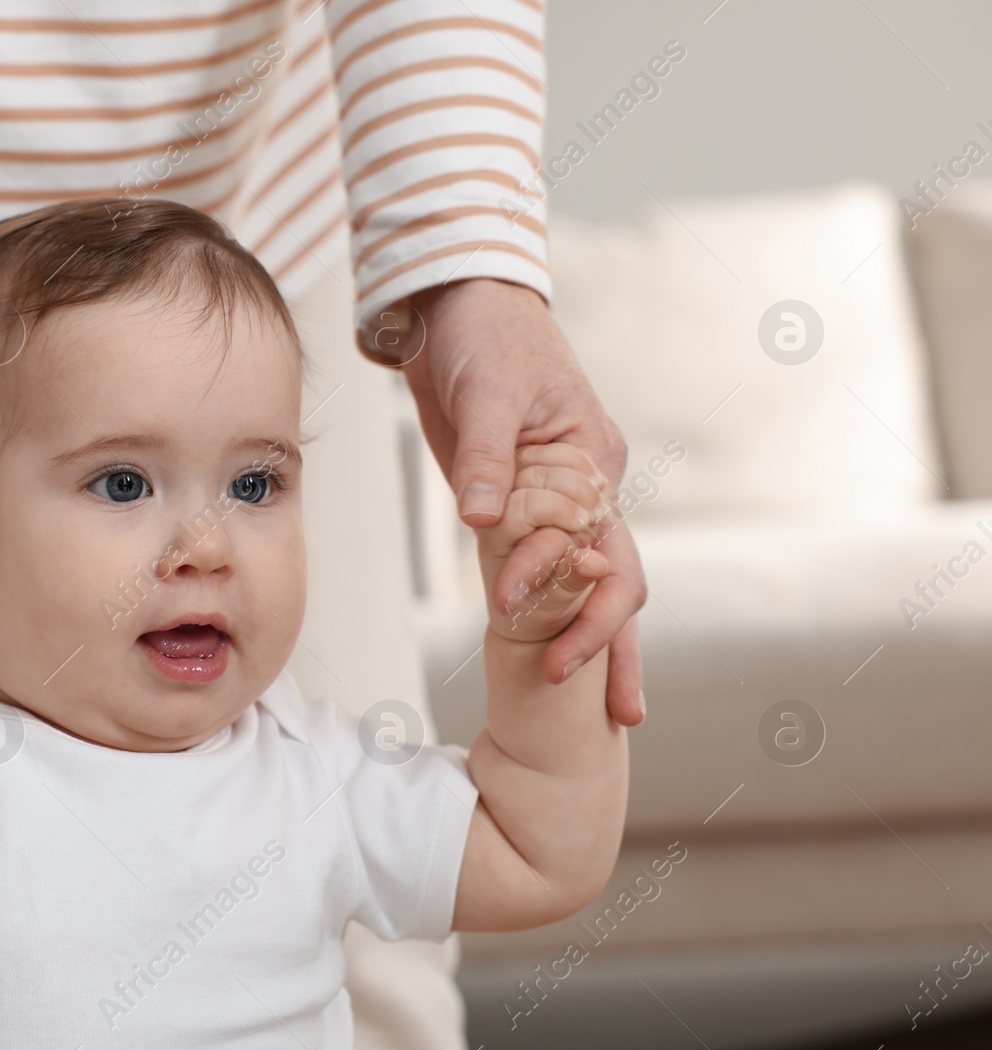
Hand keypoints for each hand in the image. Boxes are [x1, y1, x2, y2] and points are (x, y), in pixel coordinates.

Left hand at [401, 278, 645, 725]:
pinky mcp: (525, 504)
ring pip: (597, 584)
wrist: (457, 306)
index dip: (563, 585)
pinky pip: (553, 570)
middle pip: (621, 577)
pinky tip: (557, 657)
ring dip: (602, 643)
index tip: (513, 609)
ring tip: (613, 714)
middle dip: (617, 642)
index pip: (595, 541)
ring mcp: (562, 500)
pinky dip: (560, 614)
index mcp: (593, 458)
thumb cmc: (481, 336)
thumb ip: (485, 458)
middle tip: (614, 712)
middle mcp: (591, 485)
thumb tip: (484, 522)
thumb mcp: (484, 390)